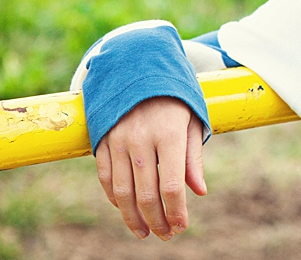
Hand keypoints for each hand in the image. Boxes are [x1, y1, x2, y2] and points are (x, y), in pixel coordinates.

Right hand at [95, 96, 205, 239]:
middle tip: (165, 235)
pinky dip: (115, 199)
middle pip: (146, 194)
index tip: (181, 227)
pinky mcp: (101, 141)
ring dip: (133, 217)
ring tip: (144, 232)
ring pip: (122, 192)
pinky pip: (106, 178)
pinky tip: (126, 210)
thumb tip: (199, 191)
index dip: (176, 212)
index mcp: (169, 133)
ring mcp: (118, 140)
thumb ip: (193, 157)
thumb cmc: (174, 95)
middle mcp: (141, 139)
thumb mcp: (193, 118)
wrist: (137, 65)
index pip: (172, 185)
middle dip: (156, 220)